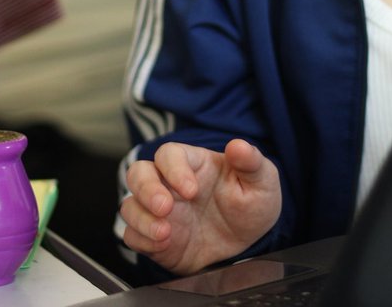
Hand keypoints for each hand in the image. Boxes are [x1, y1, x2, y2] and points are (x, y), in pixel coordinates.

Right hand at [120, 139, 280, 274]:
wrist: (247, 245)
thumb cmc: (250, 206)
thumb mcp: (261, 183)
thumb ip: (251, 163)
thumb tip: (238, 145)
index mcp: (191, 164)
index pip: (169, 154)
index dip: (174, 169)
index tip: (192, 190)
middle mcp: (168, 185)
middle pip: (138, 173)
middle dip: (146, 189)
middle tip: (165, 207)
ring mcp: (158, 212)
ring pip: (130, 205)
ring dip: (142, 218)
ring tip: (165, 233)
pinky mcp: (153, 237)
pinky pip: (132, 235)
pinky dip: (142, 240)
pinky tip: (163, 245)